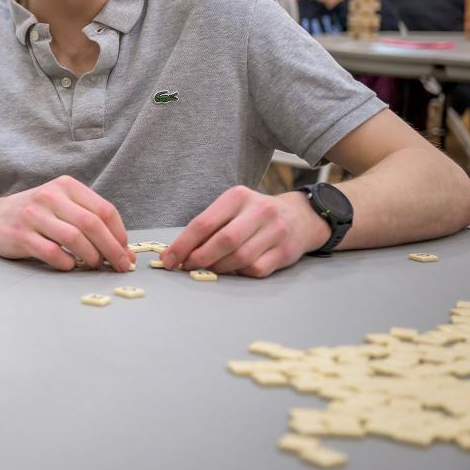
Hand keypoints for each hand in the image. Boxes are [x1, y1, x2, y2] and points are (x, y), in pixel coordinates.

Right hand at [0, 176, 132, 272]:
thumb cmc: (33, 214)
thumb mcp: (58, 202)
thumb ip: (86, 216)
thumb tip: (119, 245)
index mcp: (65, 186)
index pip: (104, 209)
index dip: (119, 234)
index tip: (126, 252)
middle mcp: (50, 196)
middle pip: (92, 224)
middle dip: (112, 249)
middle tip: (120, 266)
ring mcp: (34, 215)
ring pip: (75, 239)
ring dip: (91, 257)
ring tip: (94, 266)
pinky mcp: (21, 235)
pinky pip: (53, 253)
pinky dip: (67, 263)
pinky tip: (69, 265)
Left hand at [162, 187, 328, 277]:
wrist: (300, 216)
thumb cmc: (254, 215)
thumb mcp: (233, 208)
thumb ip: (210, 226)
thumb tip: (179, 252)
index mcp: (238, 196)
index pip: (204, 223)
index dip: (183, 245)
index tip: (168, 260)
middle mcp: (259, 211)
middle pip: (224, 241)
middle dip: (200, 258)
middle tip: (186, 267)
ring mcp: (276, 231)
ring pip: (240, 258)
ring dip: (219, 268)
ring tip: (208, 269)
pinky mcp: (286, 251)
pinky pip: (256, 269)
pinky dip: (240, 273)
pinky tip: (234, 270)